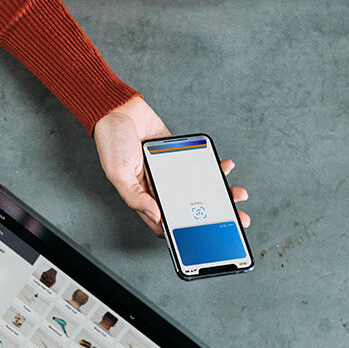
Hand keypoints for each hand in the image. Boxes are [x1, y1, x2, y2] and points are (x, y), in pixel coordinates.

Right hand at [93, 96, 251, 235]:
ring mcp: (171, 174)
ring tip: (237, 194)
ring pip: (199, 189)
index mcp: (144, 197)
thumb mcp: (119, 173)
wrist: (121, 111)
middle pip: (189, 209)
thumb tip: (156, 216)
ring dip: (220, 192)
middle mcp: (159, 189)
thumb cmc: (111, 142)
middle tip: (235, 219)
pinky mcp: (180, 158)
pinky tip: (225, 167)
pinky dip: (215, 167)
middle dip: (213, 215)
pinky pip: (201, 166)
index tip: (206, 236)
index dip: (185, 233)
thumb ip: (135, 197)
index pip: (167, 223)